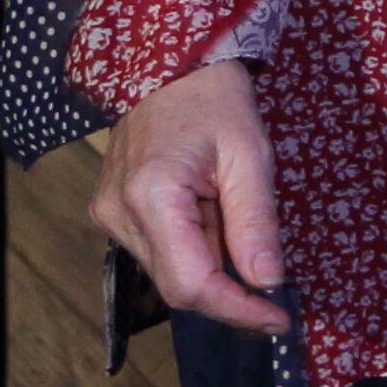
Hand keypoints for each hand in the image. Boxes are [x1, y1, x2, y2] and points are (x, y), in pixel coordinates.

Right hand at [88, 54, 292, 332]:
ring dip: (214, 265)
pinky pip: (160, 252)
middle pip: (178, 285)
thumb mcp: (251, 157)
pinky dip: (196, 249)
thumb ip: (256, 223)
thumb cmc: (216, 102)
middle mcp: (118, 214)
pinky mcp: (112, 213)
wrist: (171, 67)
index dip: (236, 309)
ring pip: (169, 272)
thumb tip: (268, 282)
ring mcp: (109, 216)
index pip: (191, 284)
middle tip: (275, 288)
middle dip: (231, 291)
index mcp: (151, 197)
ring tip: (236, 217)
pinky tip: (214, 217)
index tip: (278, 319)